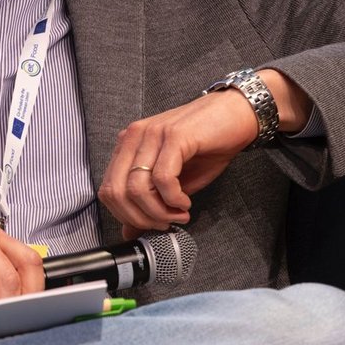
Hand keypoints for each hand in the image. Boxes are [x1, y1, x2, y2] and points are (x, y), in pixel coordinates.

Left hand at [98, 69, 311, 239]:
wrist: (237, 114)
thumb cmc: (207, 145)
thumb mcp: (173, 180)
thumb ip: (149, 202)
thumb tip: (129, 231)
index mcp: (127, 145)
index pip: (107, 190)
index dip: (126, 216)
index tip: (151, 224)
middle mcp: (133, 137)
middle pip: (115, 191)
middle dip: (140, 218)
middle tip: (165, 223)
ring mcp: (152, 134)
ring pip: (136, 187)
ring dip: (158, 211)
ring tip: (178, 214)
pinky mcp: (174, 136)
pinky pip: (162, 178)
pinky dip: (173, 199)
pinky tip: (185, 202)